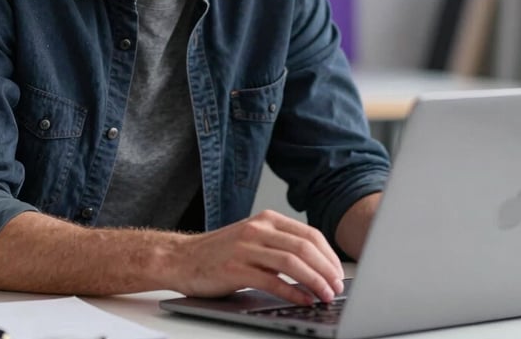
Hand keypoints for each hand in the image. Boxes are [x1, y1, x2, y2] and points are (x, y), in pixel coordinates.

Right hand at [169, 210, 344, 304]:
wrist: (181, 258)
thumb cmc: (219, 253)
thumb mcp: (253, 240)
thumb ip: (279, 246)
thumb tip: (317, 266)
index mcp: (266, 220)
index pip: (309, 235)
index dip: (329, 256)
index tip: (339, 274)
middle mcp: (257, 229)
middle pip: (304, 247)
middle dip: (327, 270)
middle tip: (338, 288)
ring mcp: (245, 248)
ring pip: (292, 262)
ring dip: (315, 281)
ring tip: (326, 296)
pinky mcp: (235, 268)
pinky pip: (272, 280)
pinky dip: (292, 292)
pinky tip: (303, 301)